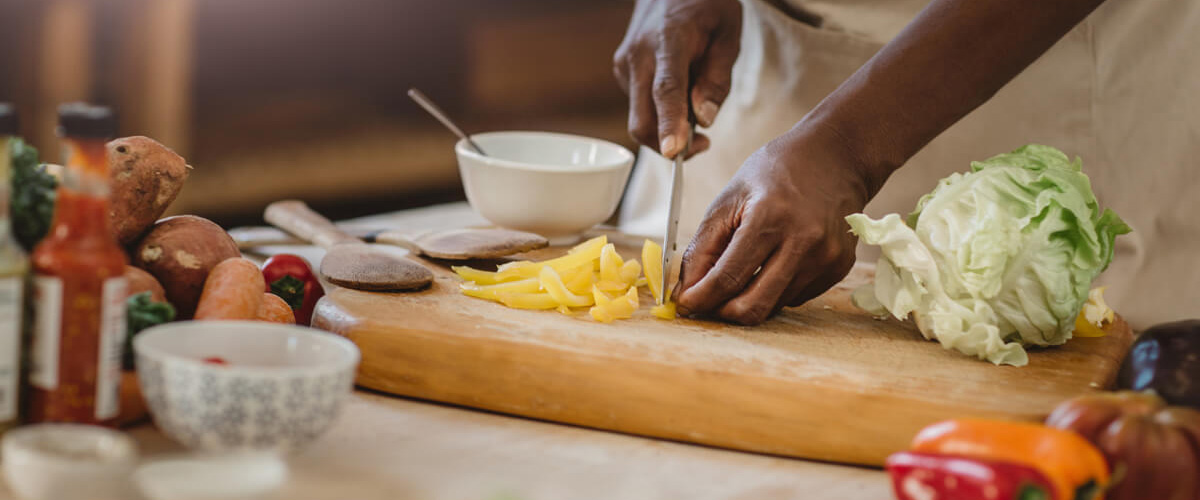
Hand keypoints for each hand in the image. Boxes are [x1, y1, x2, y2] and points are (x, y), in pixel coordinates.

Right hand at [613, 0, 741, 157]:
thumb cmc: (704, 6)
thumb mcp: (728, 33)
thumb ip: (717, 78)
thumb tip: (705, 119)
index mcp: (669, 40)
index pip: (666, 89)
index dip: (670, 123)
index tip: (673, 151)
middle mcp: (639, 55)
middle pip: (643, 119)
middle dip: (668, 144)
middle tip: (702, 144)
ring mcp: (625, 65)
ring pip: (640, 118)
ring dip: (667, 128)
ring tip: (695, 101)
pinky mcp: (621, 72)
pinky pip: (641, 106)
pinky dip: (660, 111)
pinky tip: (679, 88)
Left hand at [673, 125, 871, 324]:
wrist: (837, 155)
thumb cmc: (777, 171)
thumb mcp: (730, 197)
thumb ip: (704, 246)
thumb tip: (687, 291)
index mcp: (770, 218)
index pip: (727, 278)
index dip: (700, 299)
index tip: (684, 305)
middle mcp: (803, 243)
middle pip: (753, 307)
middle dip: (722, 311)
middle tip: (708, 300)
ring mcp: (826, 258)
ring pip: (773, 306)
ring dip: (749, 297)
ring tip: (745, 267)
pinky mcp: (839, 268)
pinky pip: (795, 297)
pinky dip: (775, 288)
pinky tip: (775, 260)